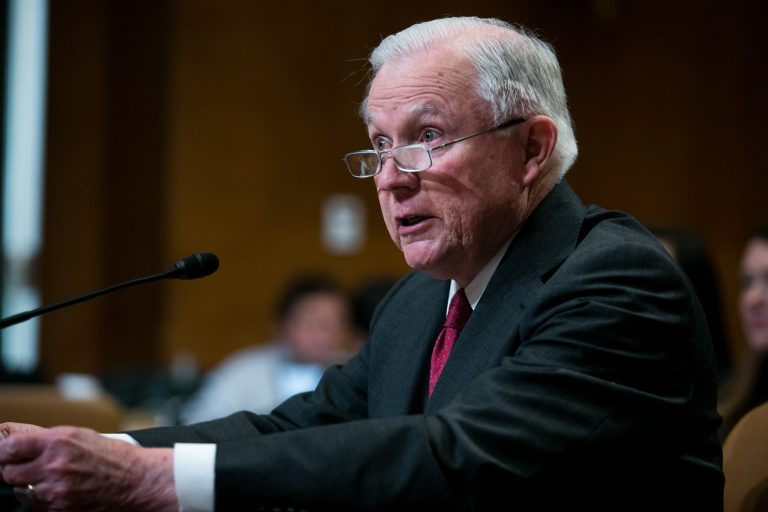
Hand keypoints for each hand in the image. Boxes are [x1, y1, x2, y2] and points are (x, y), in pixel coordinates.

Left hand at [0, 425, 177, 510]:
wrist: (135, 480)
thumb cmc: (112, 456)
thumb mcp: (79, 435)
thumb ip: (45, 438)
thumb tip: (14, 438)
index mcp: (58, 441)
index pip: (9, 448)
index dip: (3, 451)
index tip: (5, 453)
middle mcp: (53, 465)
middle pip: (8, 472)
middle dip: (13, 471)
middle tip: (26, 468)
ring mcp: (55, 490)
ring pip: (20, 491)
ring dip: (29, 486)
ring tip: (50, 479)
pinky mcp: (59, 508)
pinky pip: (36, 505)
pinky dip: (42, 499)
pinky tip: (60, 490)